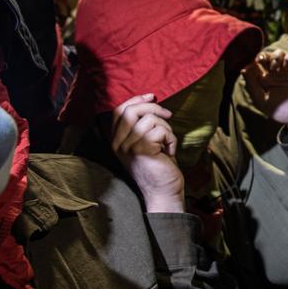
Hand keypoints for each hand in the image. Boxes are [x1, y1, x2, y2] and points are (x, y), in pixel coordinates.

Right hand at [109, 94, 184, 212]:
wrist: (163, 191)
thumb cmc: (158, 166)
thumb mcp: (144, 142)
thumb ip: (141, 124)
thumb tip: (150, 99)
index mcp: (116, 140)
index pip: (119, 110)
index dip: (136, 99)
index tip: (152, 96)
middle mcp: (118, 143)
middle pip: (131, 110)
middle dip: (154, 108)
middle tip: (168, 116)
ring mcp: (128, 147)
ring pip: (149, 120)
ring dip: (166, 127)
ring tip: (167, 142)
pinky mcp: (142, 150)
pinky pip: (160, 131)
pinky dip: (171, 138)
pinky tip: (169, 152)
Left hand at [242, 50, 287, 139]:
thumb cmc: (280, 111)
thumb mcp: (261, 101)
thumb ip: (252, 86)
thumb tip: (244, 70)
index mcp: (265, 79)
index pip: (257, 64)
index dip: (254, 60)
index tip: (254, 63)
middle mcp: (276, 73)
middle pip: (268, 55)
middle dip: (264, 56)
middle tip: (262, 61)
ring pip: (281, 53)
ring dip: (276, 56)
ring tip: (276, 68)